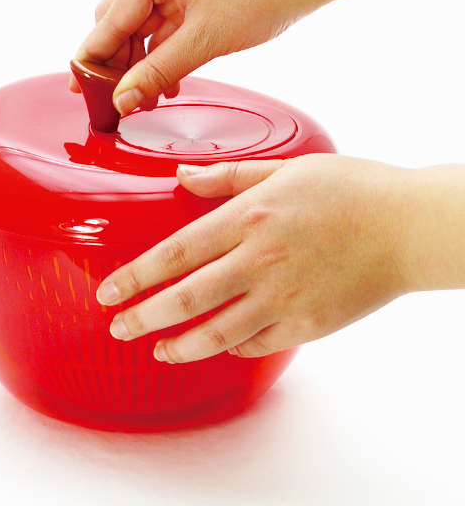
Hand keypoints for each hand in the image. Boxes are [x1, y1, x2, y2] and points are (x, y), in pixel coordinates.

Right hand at [72, 0, 314, 114]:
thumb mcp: (203, 41)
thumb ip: (157, 73)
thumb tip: (122, 100)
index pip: (108, 21)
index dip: (92, 59)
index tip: (79, 90)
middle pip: (117, 24)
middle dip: (117, 65)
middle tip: (117, 100)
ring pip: (139, 29)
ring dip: (140, 64)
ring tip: (147, 98)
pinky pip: (160, 27)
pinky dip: (160, 54)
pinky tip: (167, 82)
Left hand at [95, 155, 412, 362]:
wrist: (407, 227)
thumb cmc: (349, 191)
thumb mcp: (285, 168)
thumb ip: (228, 176)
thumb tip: (184, 177)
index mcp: (249, 219)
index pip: (174, 253)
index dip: (135, 276)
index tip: (109, 291)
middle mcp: (259, 262)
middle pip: (185, 299)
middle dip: (143, 318)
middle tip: (118, 327)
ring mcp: (283, 298)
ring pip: (216, 333)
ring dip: (179, 345)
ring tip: (157, 350)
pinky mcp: (307, 324)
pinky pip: (256, 344)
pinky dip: (231, 347)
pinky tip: (218, 345)